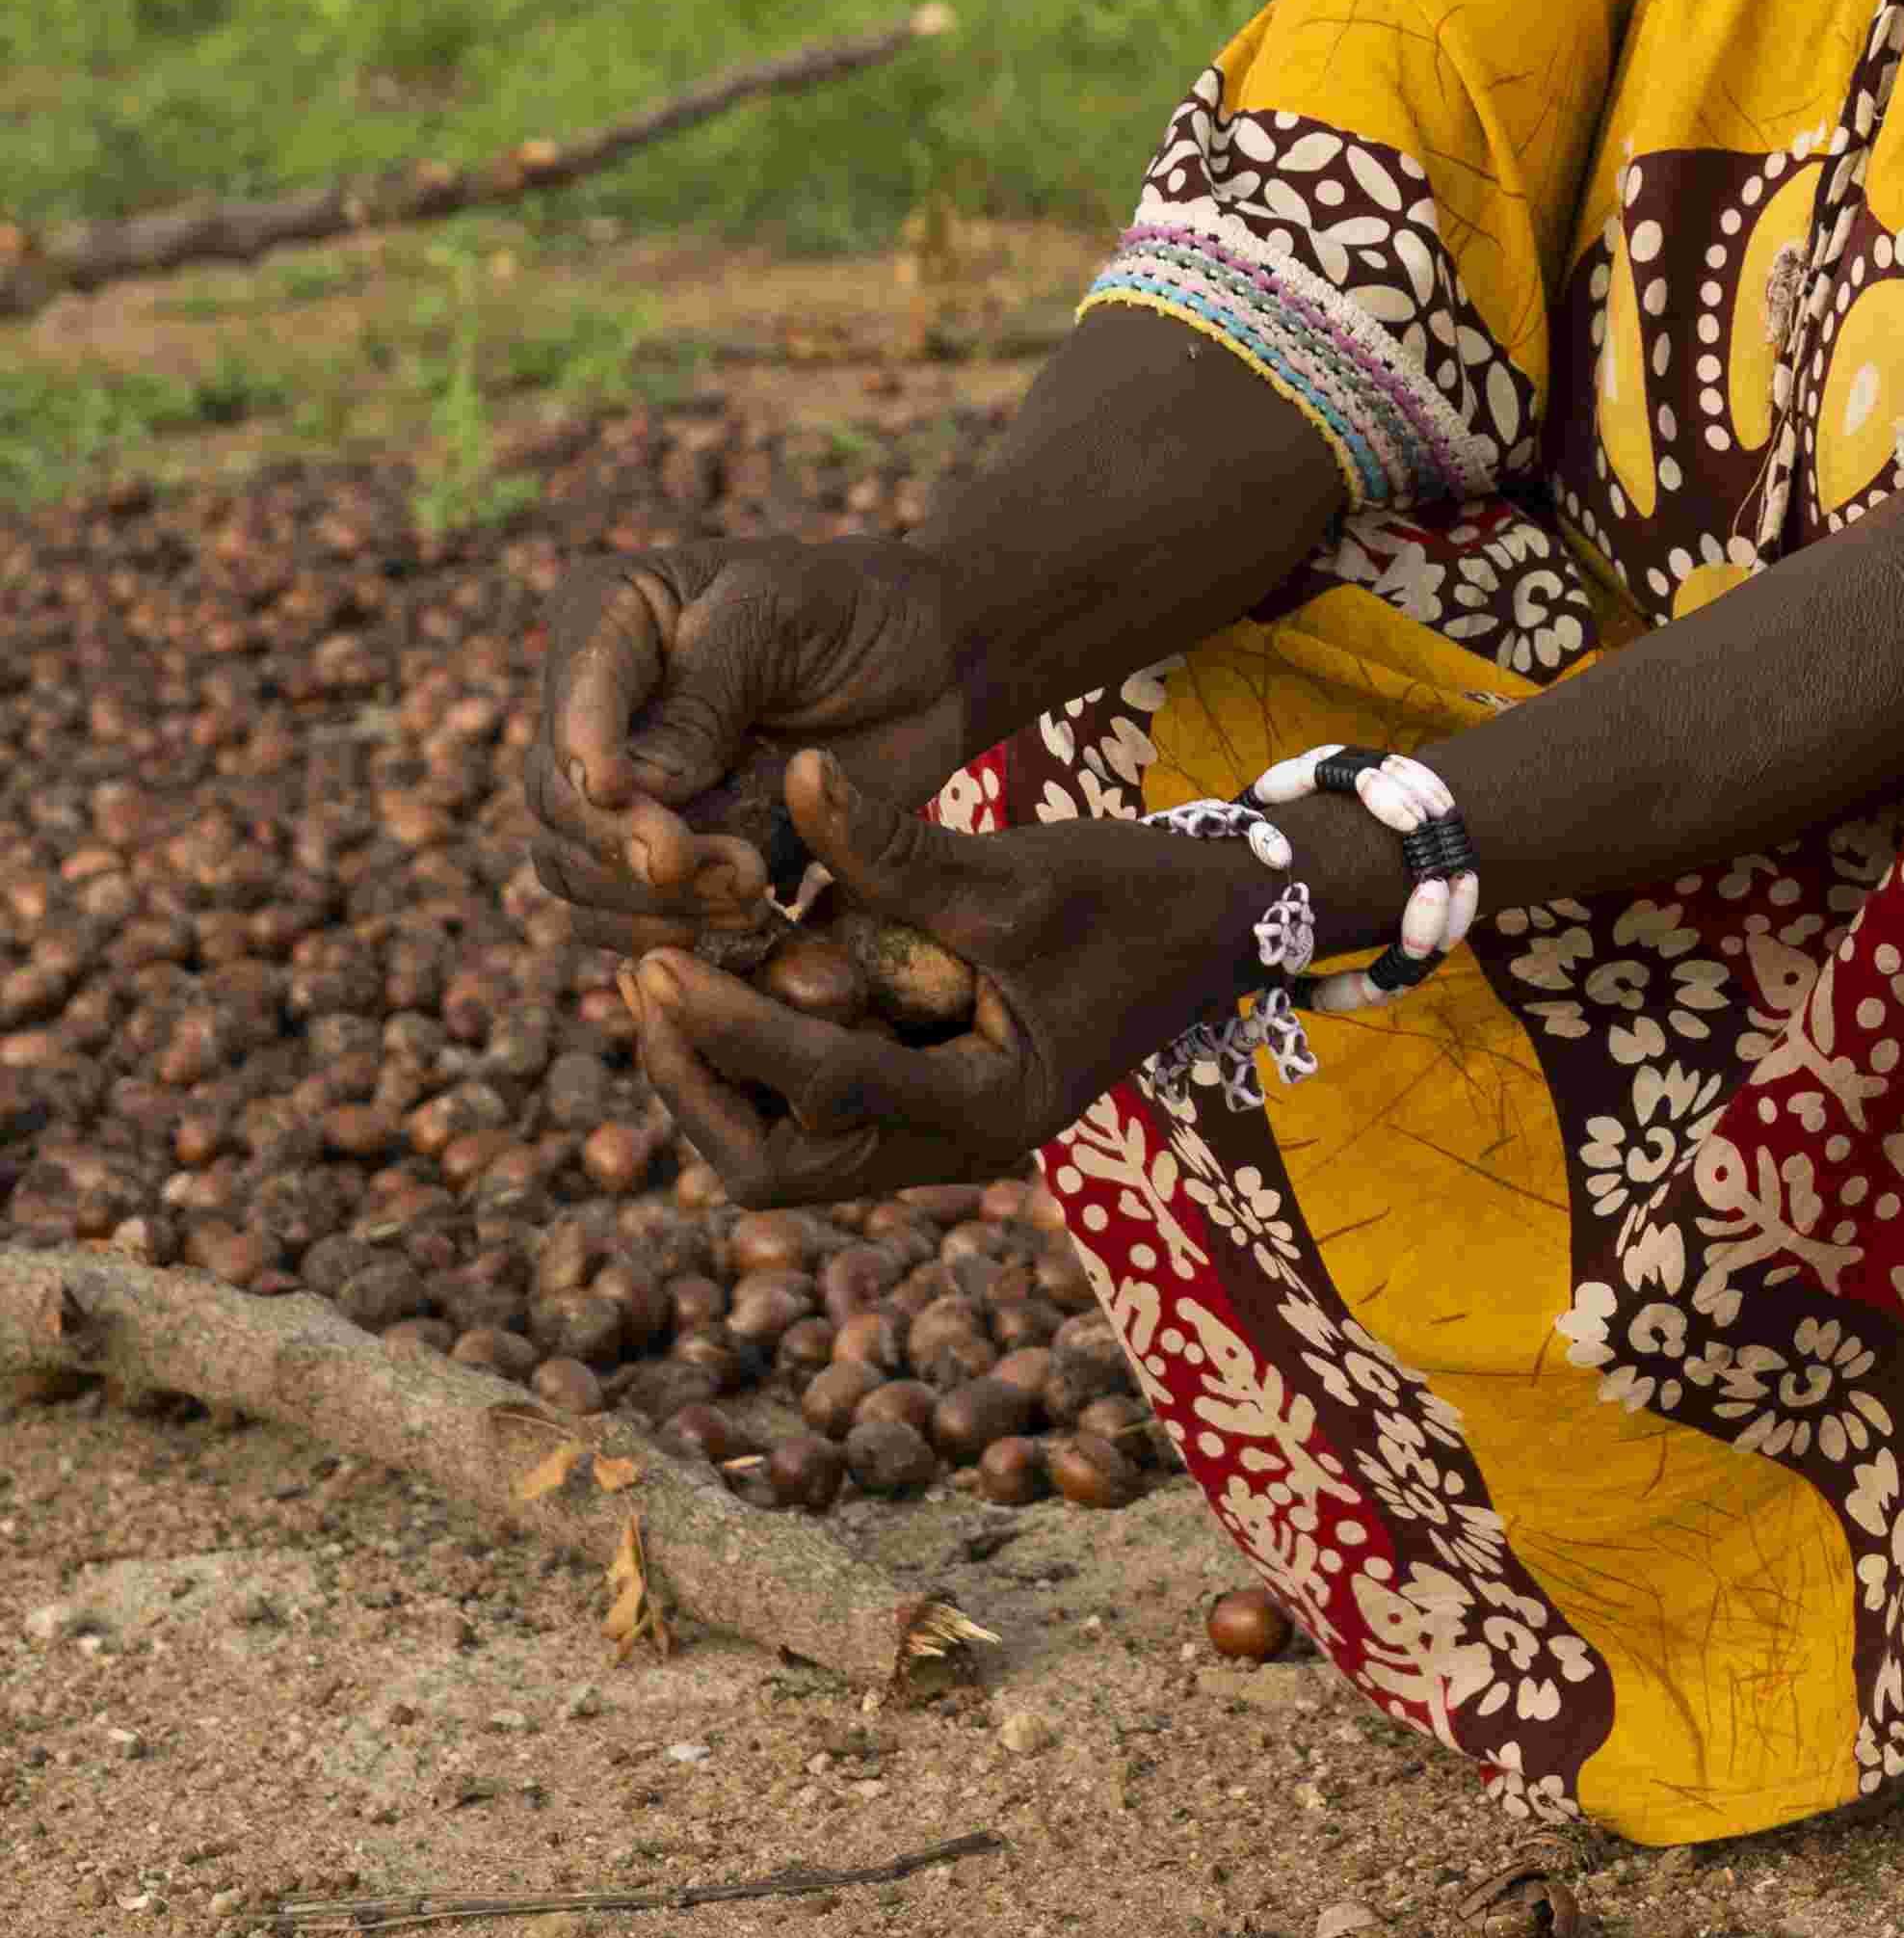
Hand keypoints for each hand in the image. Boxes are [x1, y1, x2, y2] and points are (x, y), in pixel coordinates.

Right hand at [524, 537, 973, 962]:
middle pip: (561, 803)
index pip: (570, 697)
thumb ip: (706, 694)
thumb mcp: (786, 618)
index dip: (585, 753)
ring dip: (655, 902)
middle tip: (733, 868)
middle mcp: (593, 709)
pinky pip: (626, 916)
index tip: (620, 792)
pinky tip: (749, 928)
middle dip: (631, 846)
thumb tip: (628, 789)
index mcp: (607, 617)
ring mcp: (623, 787)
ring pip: (579, 873)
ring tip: (754, 894)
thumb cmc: (858, 610)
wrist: (926, 665)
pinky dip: (674, 933)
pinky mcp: (663, 852)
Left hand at [626, 746, 1382, 1209]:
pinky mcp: (930, 1092)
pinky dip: (768, 1046)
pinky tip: (728, 965)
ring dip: (724, 1069)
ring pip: (790, 1142)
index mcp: (992, 1112)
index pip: (827, 1094)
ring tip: (667, 972)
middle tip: (646, 983)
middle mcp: (958, 1148)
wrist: (1223, 920)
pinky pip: (819, 1096)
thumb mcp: (1013, 872)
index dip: (732, 1033)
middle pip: (782, 1164)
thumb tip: (788, 773)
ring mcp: (941, 1131)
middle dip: (703, 1084)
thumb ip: (895, 845)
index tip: (655, 967)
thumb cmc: (1135, 896)